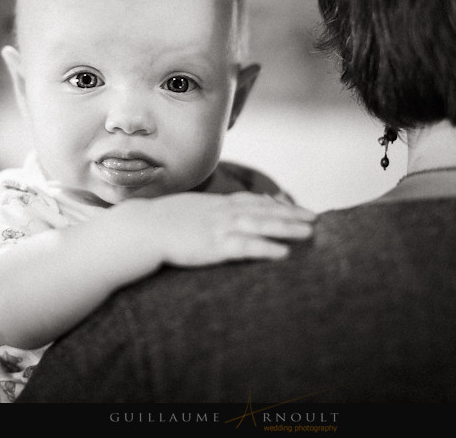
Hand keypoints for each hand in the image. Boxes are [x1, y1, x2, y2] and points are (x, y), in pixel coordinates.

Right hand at [111, 192, 315, 266]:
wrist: (140, 228)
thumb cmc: (157, 222)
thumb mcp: (185, 210)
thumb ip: (202, 212)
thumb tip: (208, 216)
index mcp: (216, 204)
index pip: (253, 201)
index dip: (276, 205)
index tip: (295, 208)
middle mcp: (222, 212)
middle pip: (265, 211)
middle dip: (292, 215)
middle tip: (315, 218)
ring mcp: (219, 228)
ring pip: (262, 225)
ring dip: (287, 228)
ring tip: (309, 232)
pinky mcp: (214, 247)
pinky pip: (246, 247)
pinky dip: (266, 249)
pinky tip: (283, 253)